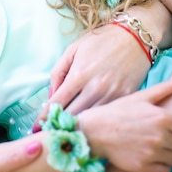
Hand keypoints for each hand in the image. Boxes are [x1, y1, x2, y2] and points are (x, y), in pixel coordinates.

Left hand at [35, 23, 149, 124]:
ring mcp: (112, 95)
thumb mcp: (74, 49)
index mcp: (79, 74)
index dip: (45, 117)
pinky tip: (91, 127)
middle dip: (59, 126)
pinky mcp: (126, 100)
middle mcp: (94, 88)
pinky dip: (97, 123)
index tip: (36, 128)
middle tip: (50, 134)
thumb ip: (58, 71)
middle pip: (72, 116)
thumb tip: (51, 95)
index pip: (57, 102)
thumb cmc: (101, 41)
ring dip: (78, 128)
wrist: (134, 36)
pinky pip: (107, 117)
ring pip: (90, 121)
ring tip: (68, 134)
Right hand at [79, 77, 171, 171]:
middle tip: (166, 137)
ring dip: (170, 154)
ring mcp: (152, 153)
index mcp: (162, 117)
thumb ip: (163, 89)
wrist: (96, 130)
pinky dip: (161, 166)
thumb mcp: (140, 97)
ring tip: (158, 147)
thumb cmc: (119, 111)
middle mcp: (160, 136)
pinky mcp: (144, 167)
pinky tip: (152, 157)